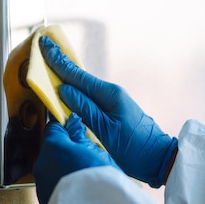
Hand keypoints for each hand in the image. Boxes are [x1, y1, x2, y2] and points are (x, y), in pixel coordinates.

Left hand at [33, 113, 118, 203]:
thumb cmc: (98, 182)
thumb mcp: (96, 152)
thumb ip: (81, 137)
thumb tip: (74, 127)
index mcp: (53, 146)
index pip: (53, 127)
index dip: (65, 129)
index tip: (75, 132)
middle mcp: (42, 163)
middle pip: (51, 150)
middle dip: (65, 151)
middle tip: (85, 158)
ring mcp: (40, 182)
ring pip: (51, 168)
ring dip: (63, 169)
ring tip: (84, 178)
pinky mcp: (43, 199)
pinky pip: (52, 185)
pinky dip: (62, 185)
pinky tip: (78, 191)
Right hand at [39, 36, 177, 187]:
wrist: (159, 159)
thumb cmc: (134, 149)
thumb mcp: (105, 131)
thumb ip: (84, 109)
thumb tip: (64, 89)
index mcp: (109, 94)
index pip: (77, 75)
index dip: (58, 61)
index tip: (45, 44)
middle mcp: (111, 93)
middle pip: (80, 77)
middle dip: (61, 63)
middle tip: (45, 46)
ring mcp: (112, 102)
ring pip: (83, 86)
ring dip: (66, 75)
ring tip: (50, 62)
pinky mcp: (112, 111)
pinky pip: (88, 96)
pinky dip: (75, 89)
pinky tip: (67, 87)